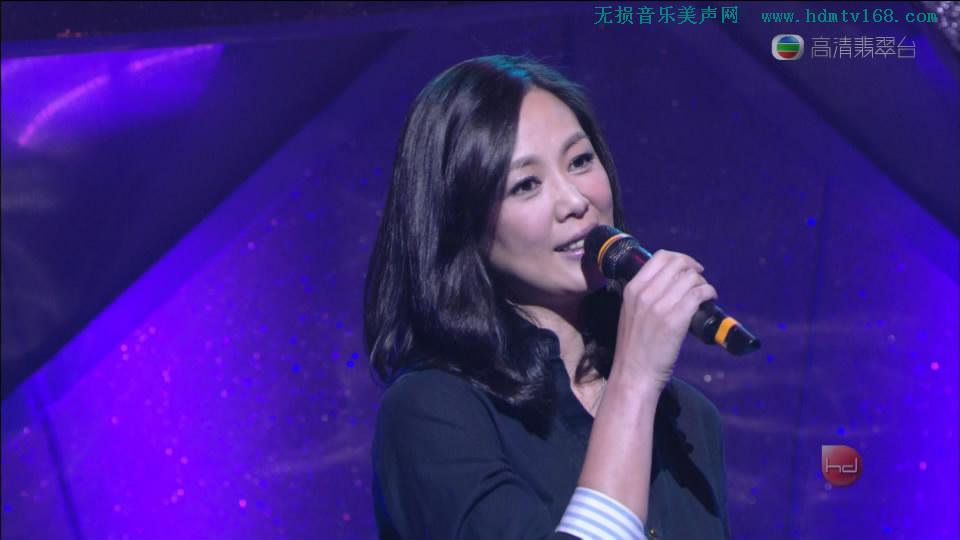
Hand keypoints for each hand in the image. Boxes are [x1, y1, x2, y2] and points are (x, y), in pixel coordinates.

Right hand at [611, 250, 716, 395]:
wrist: (634, 372)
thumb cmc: (635, 346)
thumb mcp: (631, 312)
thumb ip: (645, 294)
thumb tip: (670, 282)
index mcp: (633, 288)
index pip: (660, 257)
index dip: (680, 258)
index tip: (688, 268)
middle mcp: (646, 293)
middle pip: (678, 264)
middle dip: (693, 269)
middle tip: (699, 282)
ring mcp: (661, 305)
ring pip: (691, 278)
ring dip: (703, 283)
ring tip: (704, 295)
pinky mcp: (676, 319)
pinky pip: (699, 294)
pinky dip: (709, 293)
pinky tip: (710, 301)